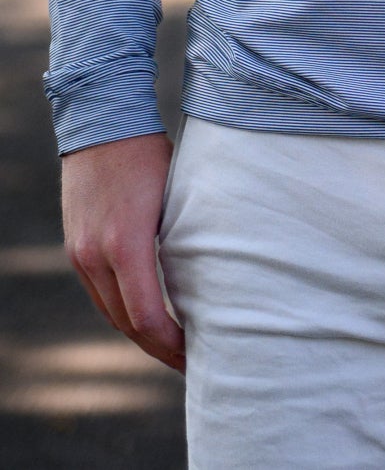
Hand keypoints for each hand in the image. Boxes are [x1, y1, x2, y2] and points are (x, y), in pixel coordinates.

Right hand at [62, 132, 182, 371]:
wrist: (102, 122)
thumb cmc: (149, 153)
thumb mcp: (174, 195)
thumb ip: (183, 238)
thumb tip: (209, 277)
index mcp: (124, 245)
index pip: (144, 315)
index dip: (169, 343)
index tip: (194, 353)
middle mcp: (95, 256)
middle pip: (124, 323)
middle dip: (157, 347)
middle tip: (190, 361)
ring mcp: (80, 253)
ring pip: (109, 311)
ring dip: (138, 332)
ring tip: (170, 345)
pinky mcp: (76, 246)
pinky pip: (100, 291)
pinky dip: (122, 309)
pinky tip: (145, 314)